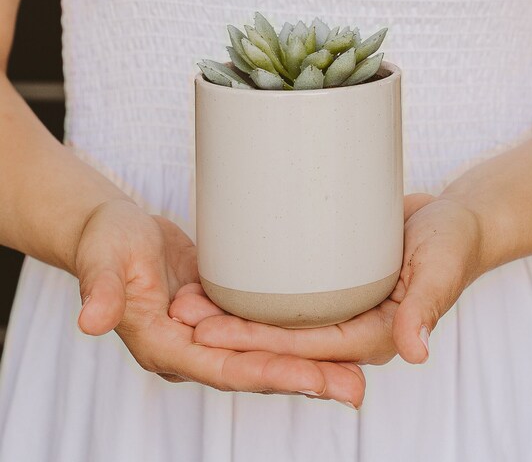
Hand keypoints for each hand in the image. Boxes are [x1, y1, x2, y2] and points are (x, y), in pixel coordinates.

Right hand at [75, 199, 364, 405]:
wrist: (116, 232)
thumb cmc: (107, 243)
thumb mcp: (104, 260)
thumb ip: (101, 291)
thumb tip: (89, 321)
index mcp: (166, 346)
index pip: (225, 369)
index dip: (271, 374)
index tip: (316, 379)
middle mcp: (193, 348)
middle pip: (255, 370)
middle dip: (305, 379)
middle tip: (355, 386)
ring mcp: (211, 333)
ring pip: (264, 354)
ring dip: (309, 363)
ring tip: (355, 370)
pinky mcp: (224, 312)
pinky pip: (262, 330)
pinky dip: (294, 336)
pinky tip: (327, 333)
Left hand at [170, 193, 483, 365]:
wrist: (456, 221)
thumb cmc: (454, 243)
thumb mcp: (441, 268)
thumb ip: (426, 307)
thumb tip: (415, 351)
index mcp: (377, 335)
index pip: (305, 348)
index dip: (255, 342)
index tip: (209, 331)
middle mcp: (354, 329)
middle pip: (283, 338)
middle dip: (232, 330)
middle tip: (184, 312)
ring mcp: (344, 309)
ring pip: (282, 320)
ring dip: (237, 313)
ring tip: (191, 297)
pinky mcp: (338, 285)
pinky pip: (294, 297)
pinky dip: (259, 291)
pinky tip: (230, 277)